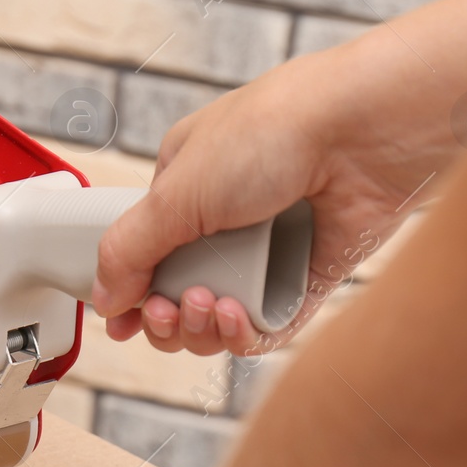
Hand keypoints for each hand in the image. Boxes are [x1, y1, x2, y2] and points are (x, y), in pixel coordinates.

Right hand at [93, 40, 447, 355]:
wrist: (363, 131)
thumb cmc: (272, 134)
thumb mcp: (175, 192)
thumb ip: (128, 250)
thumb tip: (103, 299)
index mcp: (185, 185)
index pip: (145, 253)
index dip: (130, 293)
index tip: (121, 323)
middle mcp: (226, 218)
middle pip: (178, 295)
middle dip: (167, 315)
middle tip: (167, 310)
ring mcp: (268, 249)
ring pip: (220, 319)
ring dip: (204, 327)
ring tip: (210, 306)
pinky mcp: (310, 276)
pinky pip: (269, 326)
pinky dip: (247, 335)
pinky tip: (239, 320)